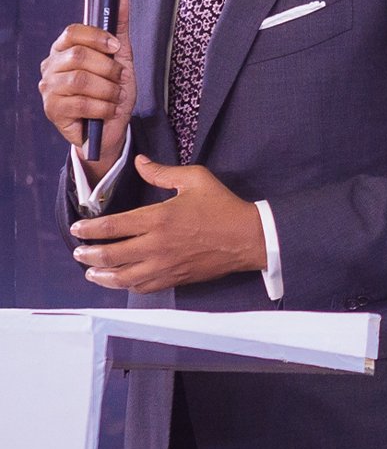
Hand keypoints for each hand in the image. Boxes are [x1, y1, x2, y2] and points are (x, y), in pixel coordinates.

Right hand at [39, 0, 134, 182]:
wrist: (110, 127)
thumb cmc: (111, 91)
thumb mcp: (120, 57)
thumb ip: (118, 26)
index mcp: (64, 49)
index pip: (72, 32)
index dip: (97, 37)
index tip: (116, 47)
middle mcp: (51, 66)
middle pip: (79, 55)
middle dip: (109, 68)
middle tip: (117, 79)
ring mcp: (48, 89)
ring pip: (82, 80)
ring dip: (108, 90)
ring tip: (114, 96)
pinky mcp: (53, 110)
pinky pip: (82, 103)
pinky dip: (104, 107)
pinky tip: (108, 110)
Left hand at [69, 156, 267, 292]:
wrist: (248, 237)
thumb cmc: (222, 206)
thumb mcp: (195, 178)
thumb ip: (162, 172)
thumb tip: (139, 162)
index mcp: (158, 218)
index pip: (112, 226)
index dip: (89, 229)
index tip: (77, 229)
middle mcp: (156, 245)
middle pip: (111, 255)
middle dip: (89, 254)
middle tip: (78, 252)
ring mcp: (165, 265)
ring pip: (123, 277)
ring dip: (102, 275)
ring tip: (91, 272)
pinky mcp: (174, 277)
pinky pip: (143, 287)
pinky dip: (126, 285)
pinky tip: (120, 280)